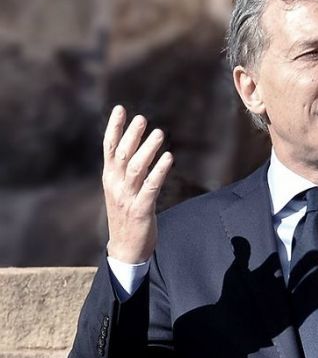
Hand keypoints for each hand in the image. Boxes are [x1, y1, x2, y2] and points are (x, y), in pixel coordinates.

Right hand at [102, 106, 172, 263]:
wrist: (125, 249)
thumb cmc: (126, 216)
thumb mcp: (121, 190)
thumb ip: (127, 169)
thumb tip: (137, 146)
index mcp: (110, 179)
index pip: (109, 148)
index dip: (115, 128)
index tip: (120, 108)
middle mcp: (116, 186)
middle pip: (122, 155)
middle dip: (131, 135)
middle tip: (142, 118)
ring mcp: (127, 198)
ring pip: (136, 169)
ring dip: (147, 150)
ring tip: (159, 133)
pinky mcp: (141, 210)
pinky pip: (151, 187)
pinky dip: (159, 171)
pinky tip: (168, 158)